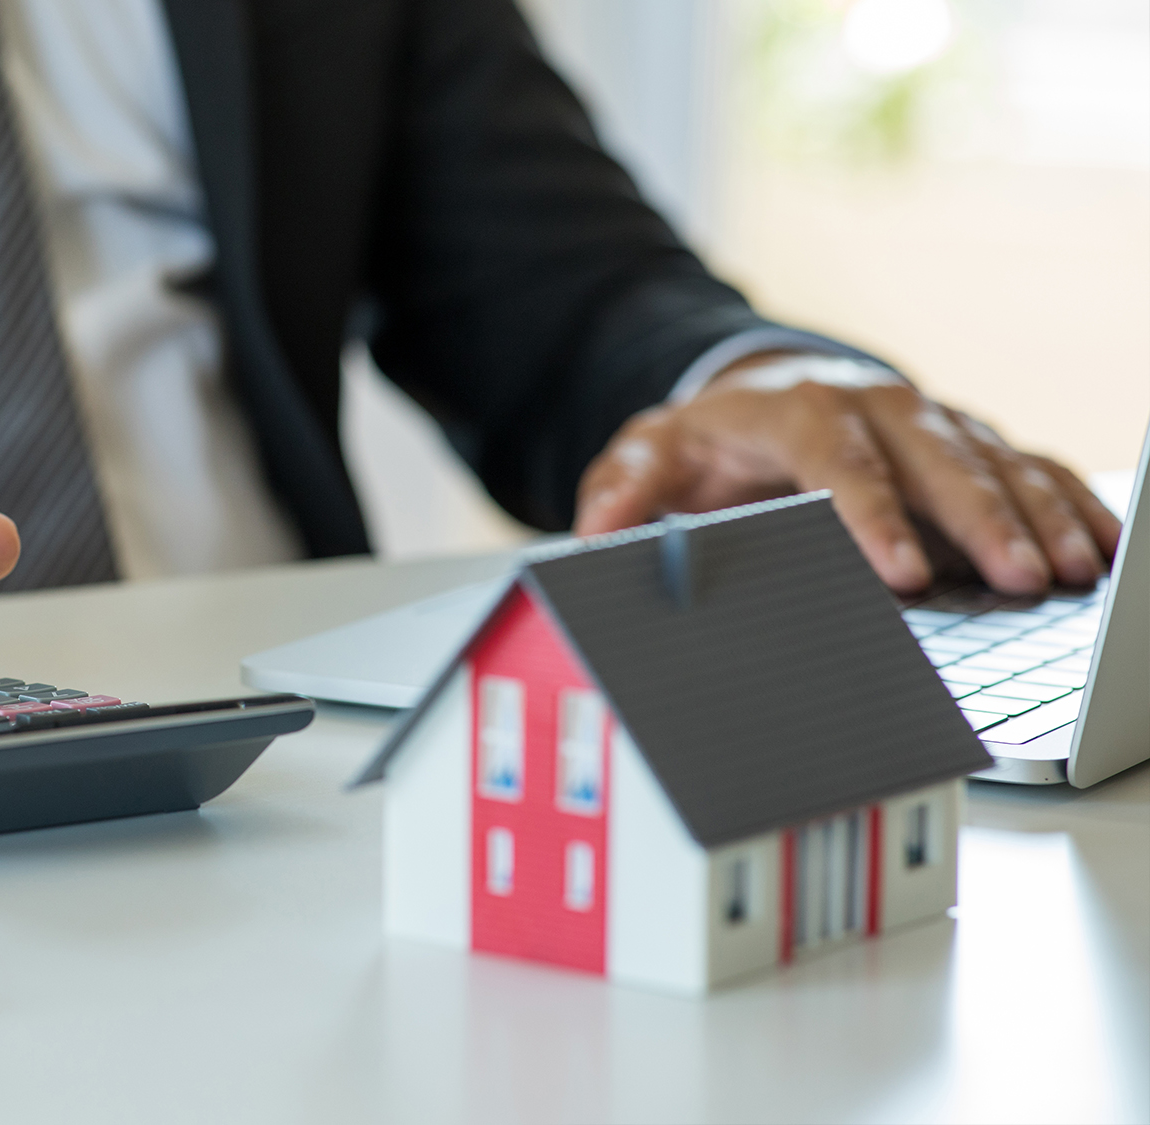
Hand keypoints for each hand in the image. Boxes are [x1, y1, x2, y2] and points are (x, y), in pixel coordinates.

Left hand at [574, 354, 1120, 593]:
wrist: (760, 396)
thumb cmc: (710, 442)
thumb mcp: (652, 454)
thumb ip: (623, 489)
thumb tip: (595, 531)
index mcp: (797, 410)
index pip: (836, 459)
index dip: (870, 514)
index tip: (897, 573)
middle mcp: (876, 408)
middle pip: (935, 459)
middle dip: (980, 519)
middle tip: (1017, 578)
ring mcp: (930, 422)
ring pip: (994, 462)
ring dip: (1035, 516)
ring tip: (1068, 572)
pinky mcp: (968, 443)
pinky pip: (1029, 466)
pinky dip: (1068, 502)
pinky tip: (1100, 546)